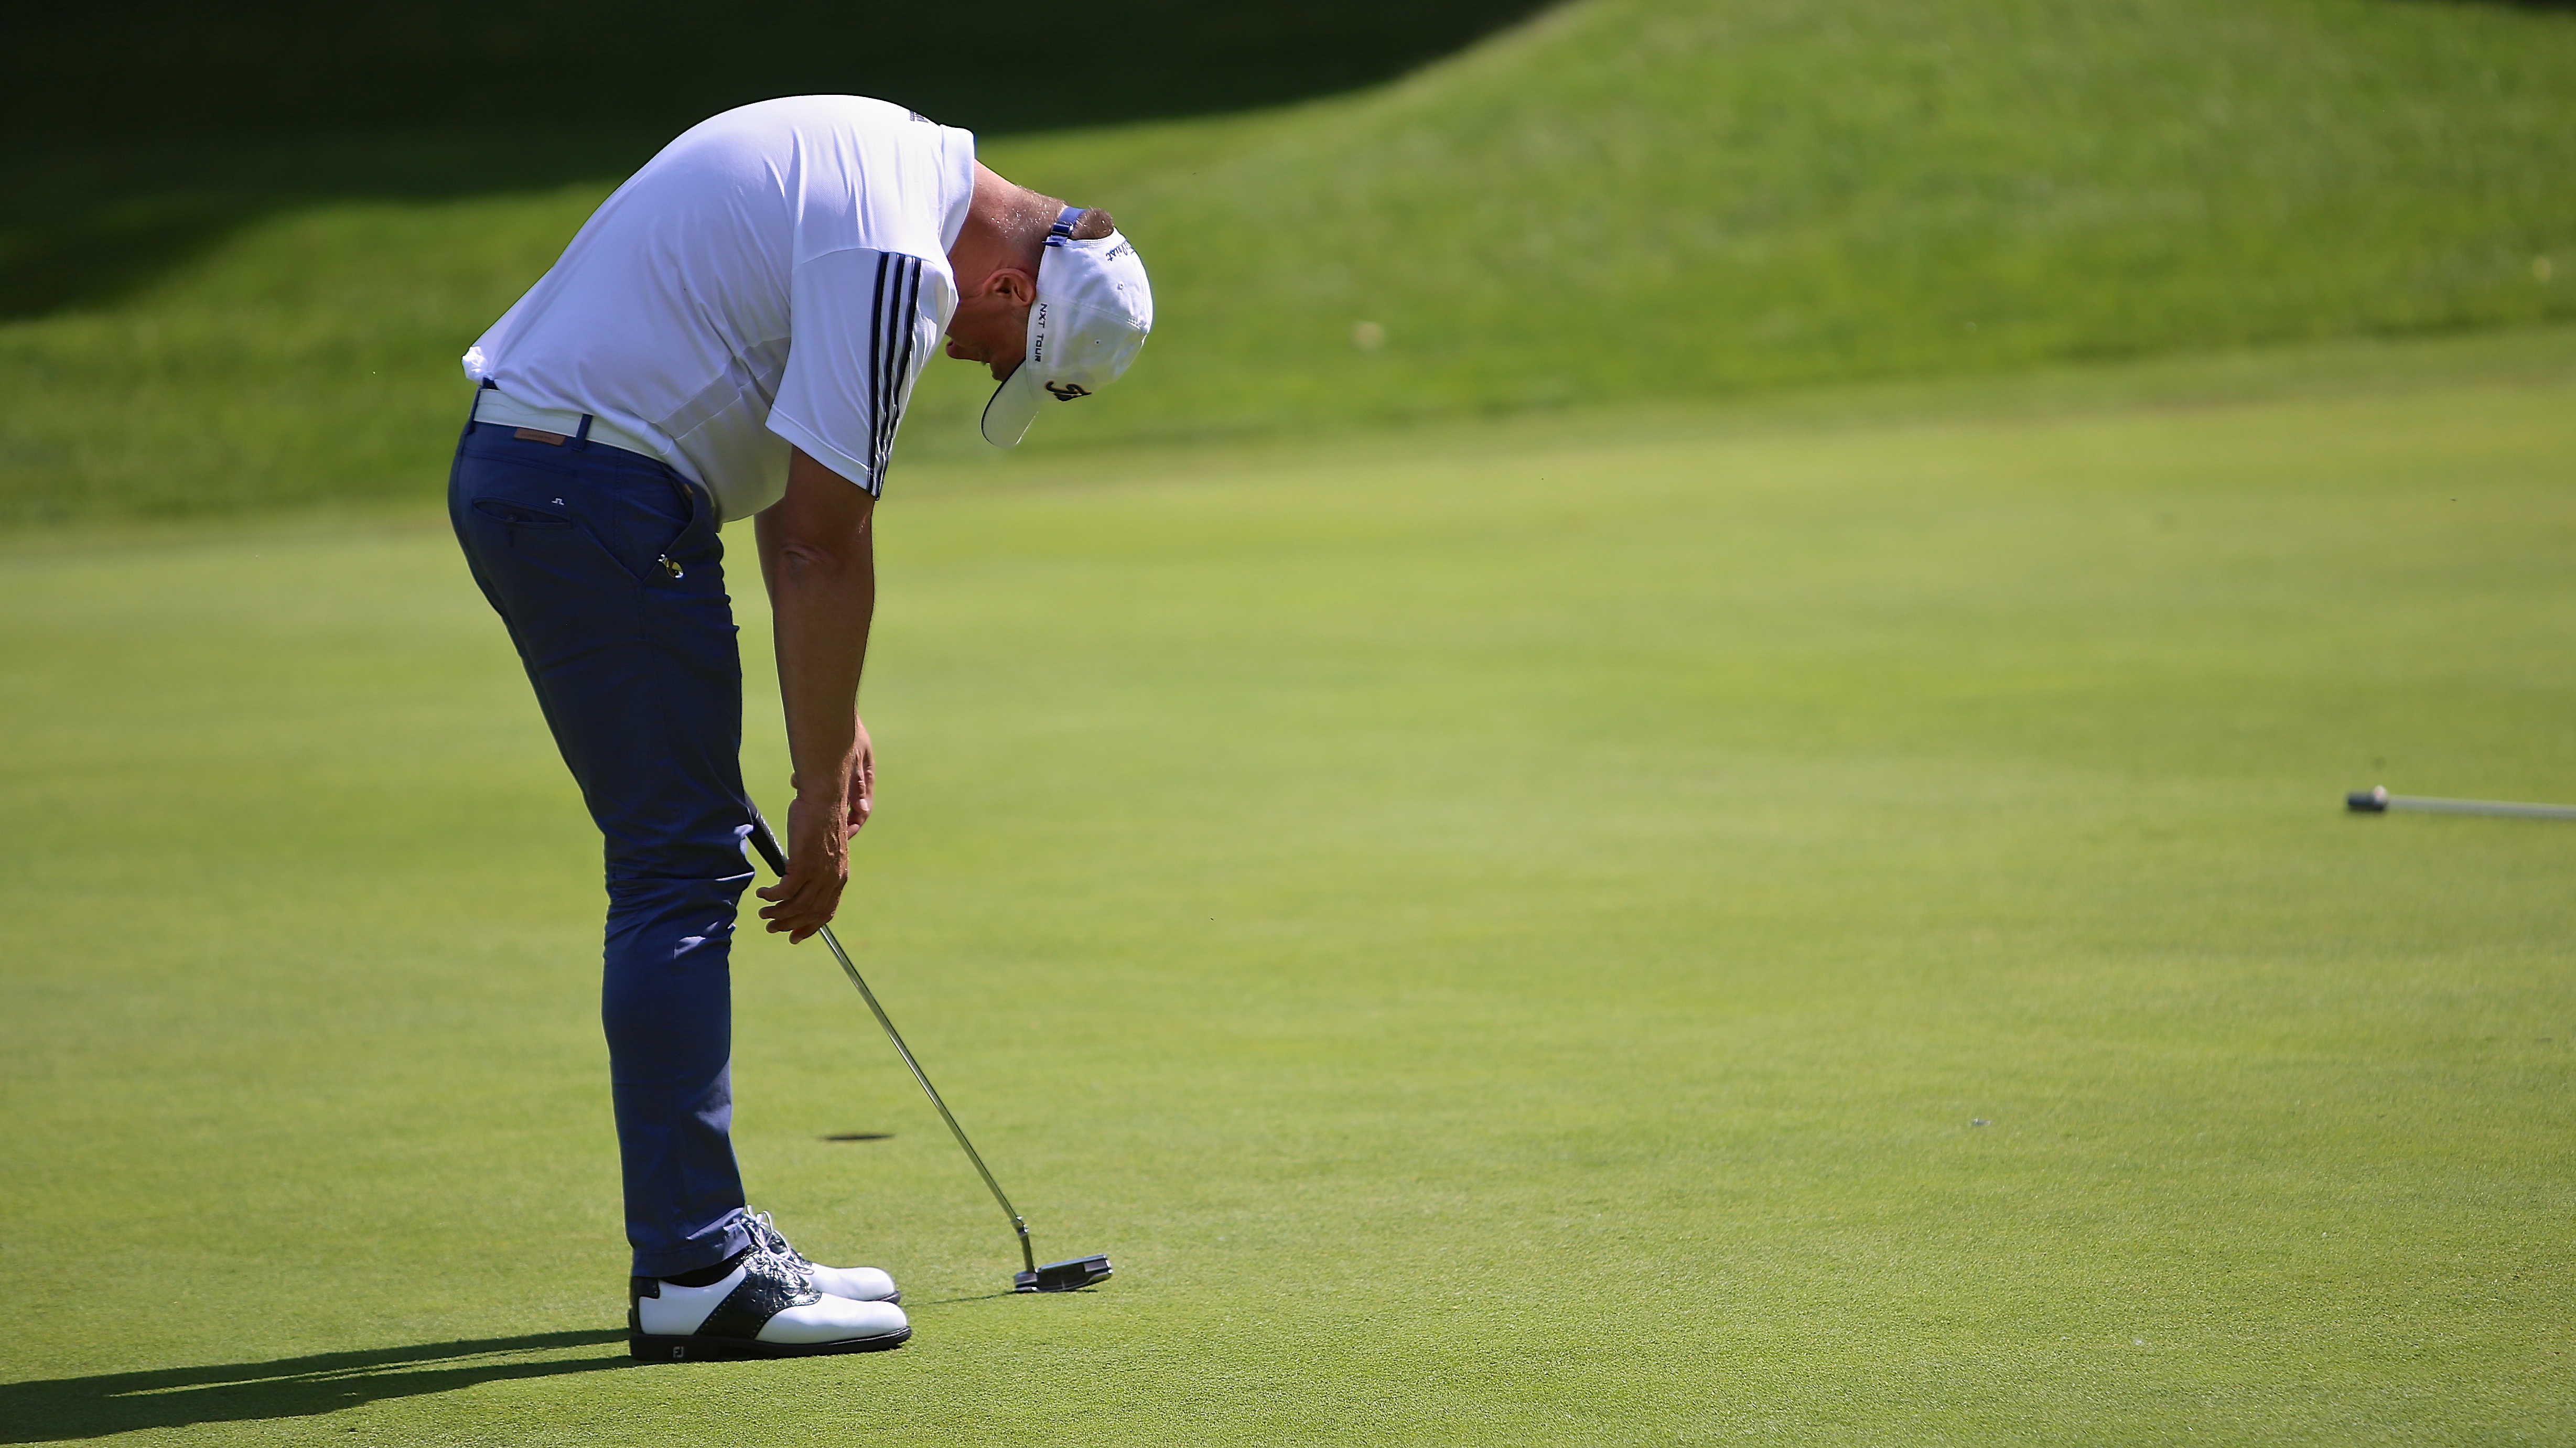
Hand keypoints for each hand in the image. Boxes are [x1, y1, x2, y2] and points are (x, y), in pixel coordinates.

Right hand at [755, 716, 873, 941]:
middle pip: (809, 913)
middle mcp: (832, 879)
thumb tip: (799, 879)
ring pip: (796, 905)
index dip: (810, 927)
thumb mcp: (824, 849)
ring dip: (777, 913)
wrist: (823, 798)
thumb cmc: (820, 818)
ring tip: (763, 913)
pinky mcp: (803, 864)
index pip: (826, 912)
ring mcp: (819, 873)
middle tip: (771, 928)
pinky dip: (771, 896)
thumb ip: (817, 868)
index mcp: (839, 877)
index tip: (795, 936)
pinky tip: (762, 894)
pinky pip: (784, 891)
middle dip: (789, 925)